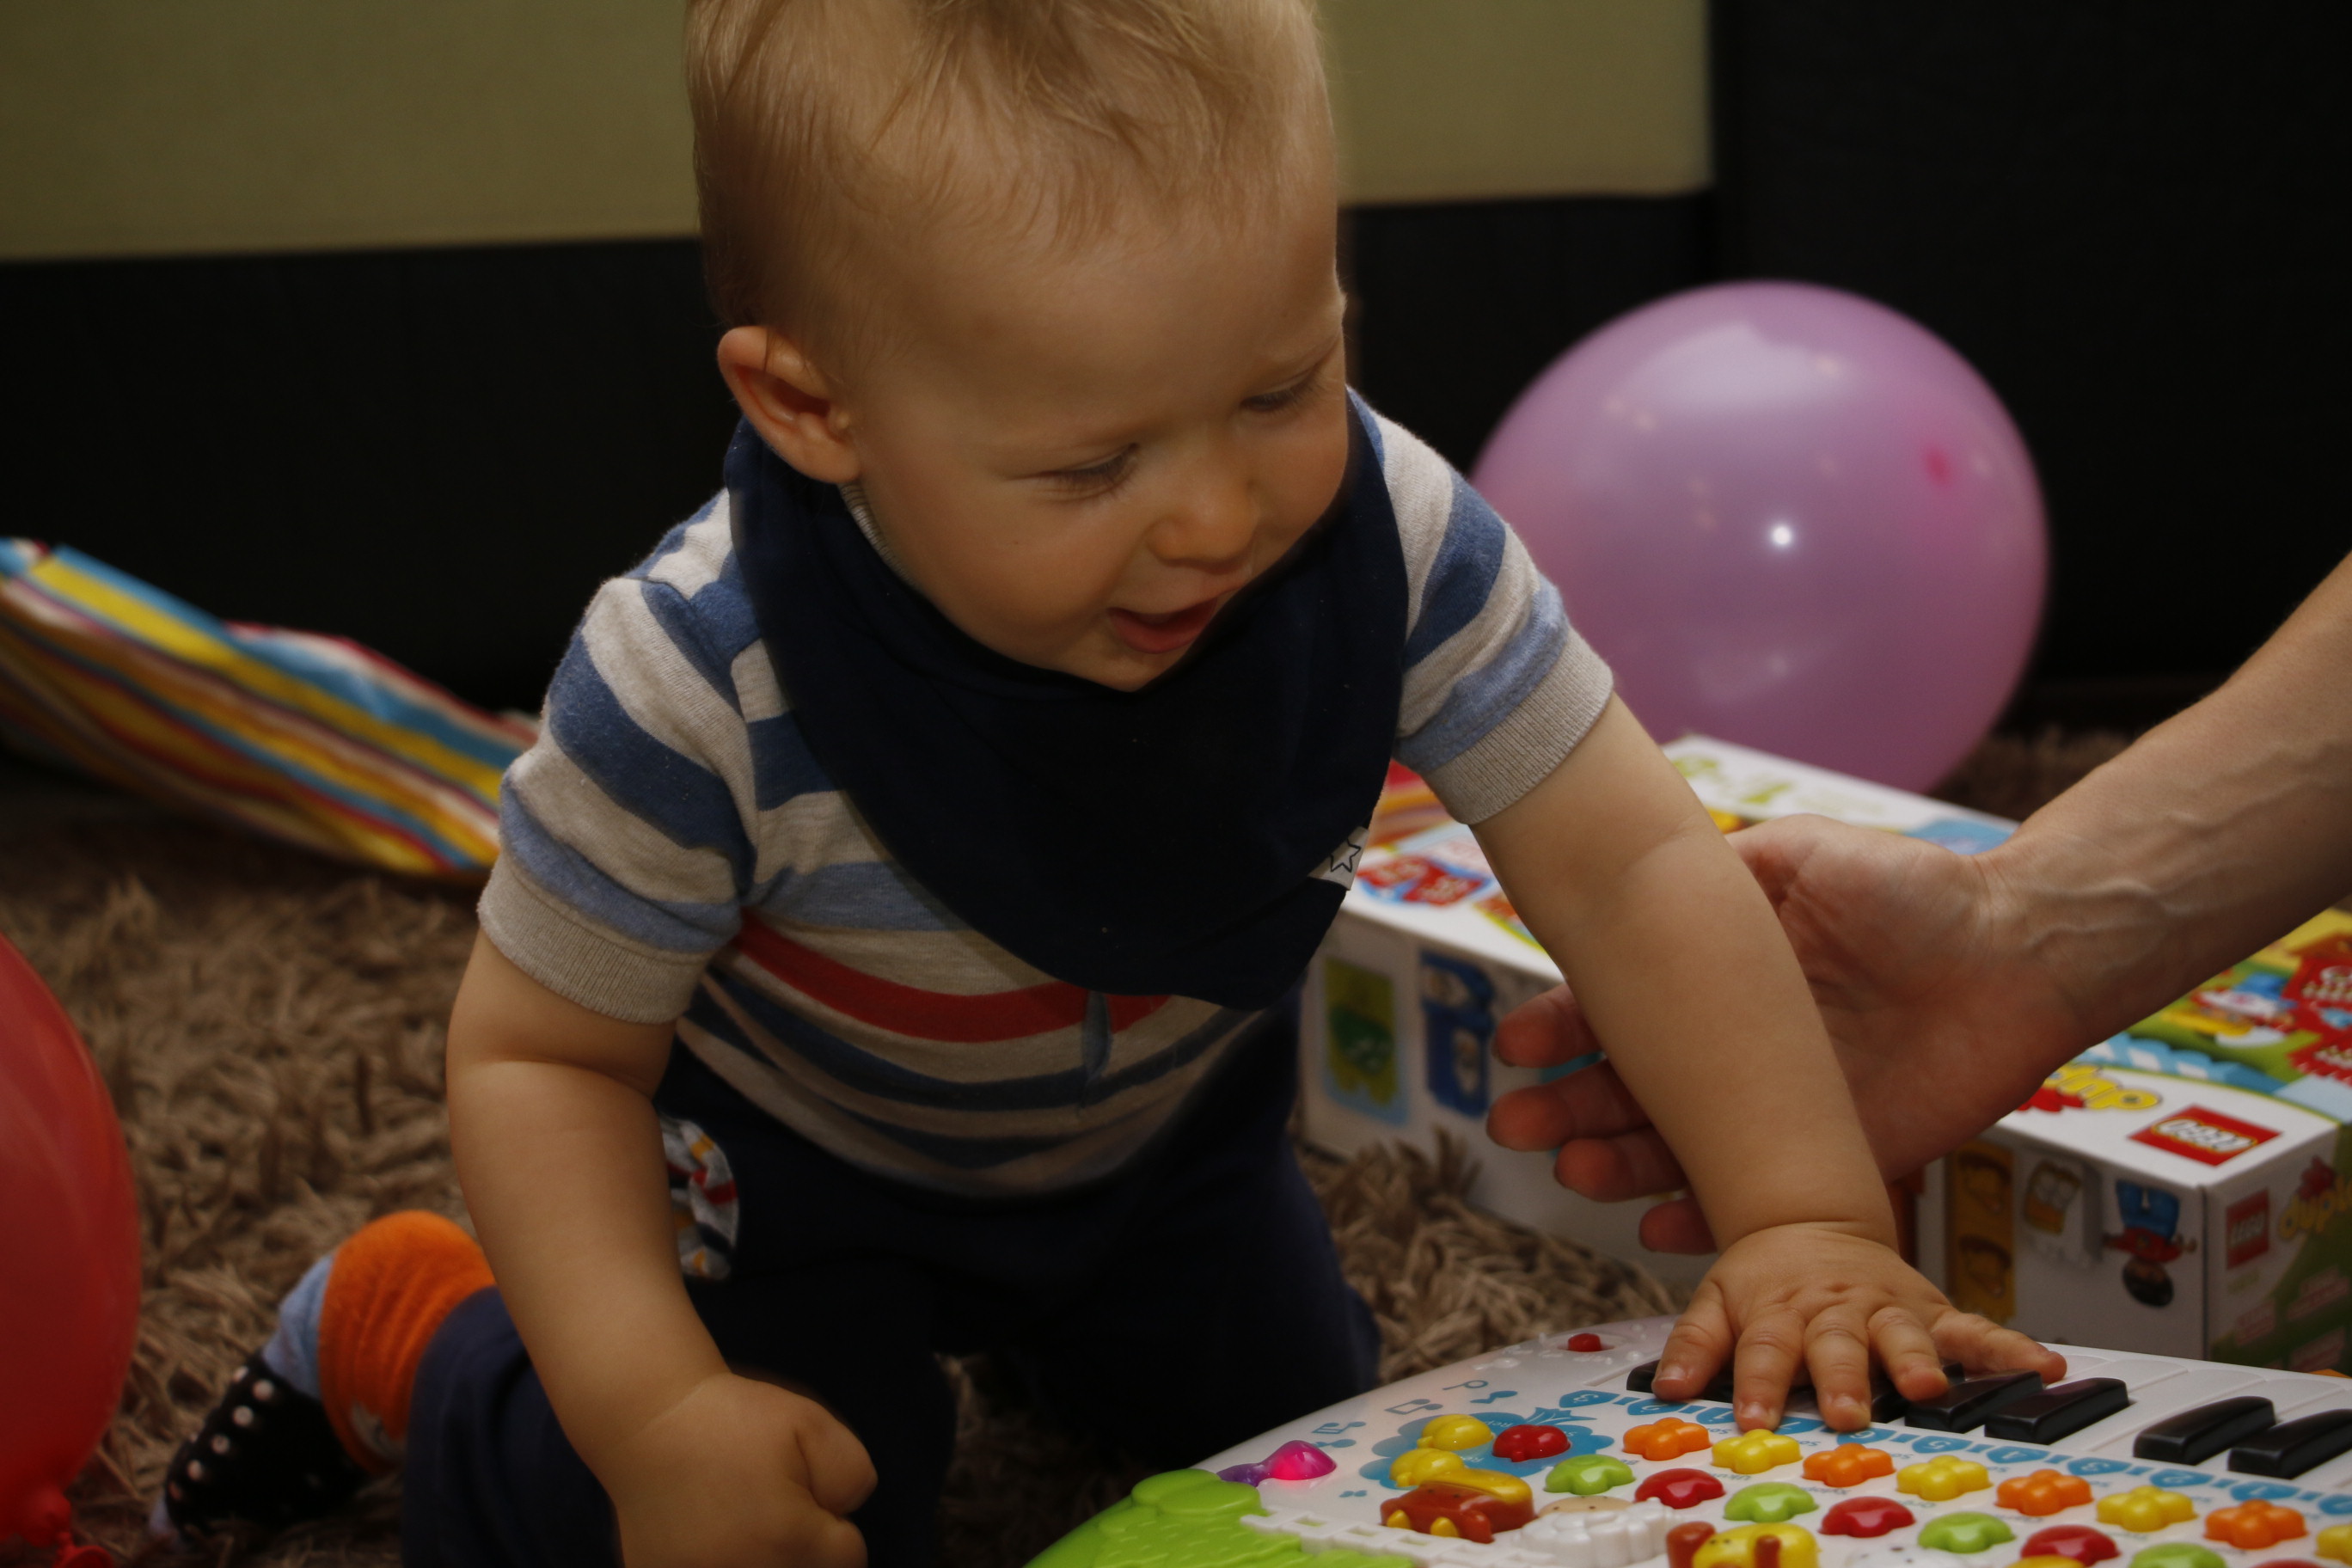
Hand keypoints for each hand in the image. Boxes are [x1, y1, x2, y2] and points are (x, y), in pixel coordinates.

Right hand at [599, 1370, 874, 1567]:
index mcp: (788, 1539)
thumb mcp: (811, 1424)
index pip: (848, 1559)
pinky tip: (710, 1535)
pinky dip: (719, 1561)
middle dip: (803, 1548)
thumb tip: (844, 1516)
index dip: (835, 1525)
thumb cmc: (732, 1418)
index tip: (806, 1499)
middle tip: (774, 1509)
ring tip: (744, 1524)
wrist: (649, 1419)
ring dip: (763, 1558)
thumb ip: (852, 1476)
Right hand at [1488, 815, 2087, 1250]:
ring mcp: (1782, 1110)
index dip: (1564, 1028)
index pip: (1623, 1010)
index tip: (1517, 1044)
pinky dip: (1703, 1219)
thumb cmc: (1913, 891)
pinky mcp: (1837, 1160)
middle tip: (1516, 1124)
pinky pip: (1758, 1199)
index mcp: (1721, 980)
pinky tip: (1656, 1225)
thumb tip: (1637, 879)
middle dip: (1567, 1107)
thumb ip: (1719, 872)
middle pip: (1632, 1089)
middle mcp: (1740, 1050)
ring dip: (1616, 1165)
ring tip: (1573, 1170)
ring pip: (1677, 1149)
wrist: (2018, 950)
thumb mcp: (1797, 857)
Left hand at [1657, 1223, 2064, 1430]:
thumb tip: (1666, 1388)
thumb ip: (1695, 1345)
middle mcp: (1837, 1311)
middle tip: (1844, 1412)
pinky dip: (2008, 1347)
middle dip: (1841, 1381)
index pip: (1764, 1352)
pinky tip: (2040, 1365)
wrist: (1808, 1222)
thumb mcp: (1716, 1300)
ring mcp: (1887, 1311)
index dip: (1758, 1387)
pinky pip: (1974, 1329)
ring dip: (1918, 1363)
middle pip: (1837, 1348)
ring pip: (1905, 1337)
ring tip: (1931, 1388)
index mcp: (1780, 1311)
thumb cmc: (1765, 1277)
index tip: (1753, 1422)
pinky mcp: (1932, 1312)